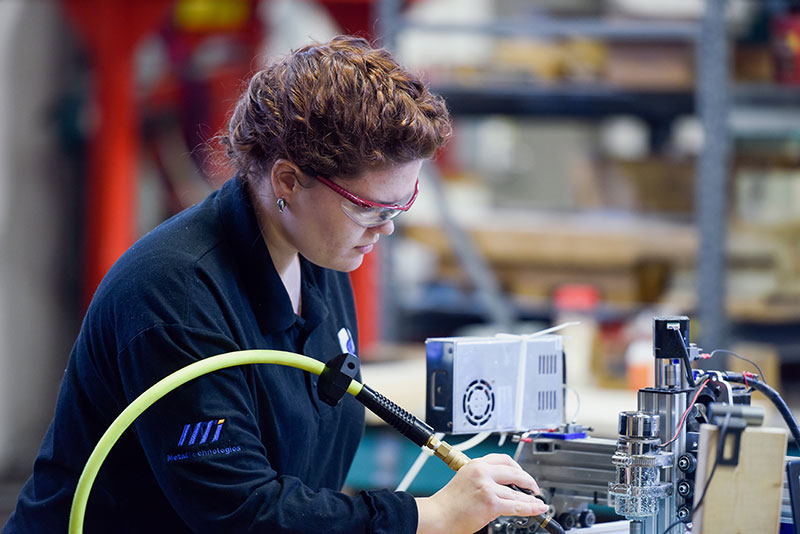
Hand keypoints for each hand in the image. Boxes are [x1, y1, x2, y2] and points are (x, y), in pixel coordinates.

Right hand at [414, 453, 548, 533]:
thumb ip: (482, 477)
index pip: (504, 459)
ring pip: (516, 492)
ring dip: (530, 498)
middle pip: (514, 472)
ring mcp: (487, 487)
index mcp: (476, 464)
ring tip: (537, 502)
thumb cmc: (448, 503)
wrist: (437, 515)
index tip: (522, 474)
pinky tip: (537, 508)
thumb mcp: (464, 480)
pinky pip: (517, 505)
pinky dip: (530, 508)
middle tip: (534, 487)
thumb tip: (502, 485)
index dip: (517, 467)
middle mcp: (482, 472)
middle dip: (528, 480)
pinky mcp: (491, 503)